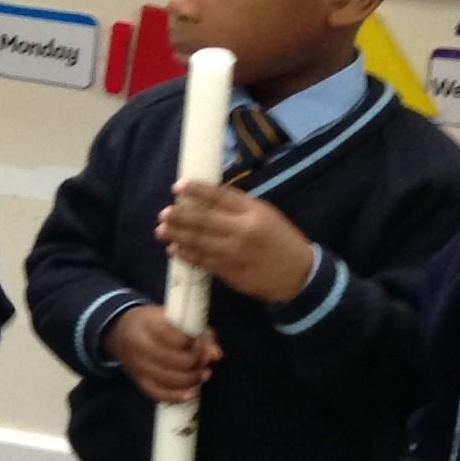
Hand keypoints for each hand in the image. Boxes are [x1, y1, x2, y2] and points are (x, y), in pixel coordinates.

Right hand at [104, 304, 222, 403]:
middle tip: (206, 360)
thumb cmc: (151, 323)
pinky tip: (191, 393)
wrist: (119, 332)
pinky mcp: (139, 381)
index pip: (177, 337)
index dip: (196, 342)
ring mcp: (139, 366)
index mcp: (148, 325)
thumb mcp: (170, 317)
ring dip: (192, 379)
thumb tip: (216, 354)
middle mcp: (141, 347)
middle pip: (176, 360)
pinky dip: (177, 396)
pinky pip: (159, 394)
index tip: (204, 340)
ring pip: (170, 379)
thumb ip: (195, 331)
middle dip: (197, 362)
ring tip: (205, 374)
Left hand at [158, 180, 314, 302]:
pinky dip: (187, 255)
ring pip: (199, 243)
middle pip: (204, 220)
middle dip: (180, 216)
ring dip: (177, 236)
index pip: (220, 196)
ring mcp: (235, 254)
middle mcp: (243, 231)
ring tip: (161, 230)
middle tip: (163, 213)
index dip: (198, 190)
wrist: (298, 274)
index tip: (178, 186)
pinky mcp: (230, 272)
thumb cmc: (280, 240)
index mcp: (254, 212)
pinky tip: (175, 249)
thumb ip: (239, 207)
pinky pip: (203, 262)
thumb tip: (207, 198)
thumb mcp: (266, 215)